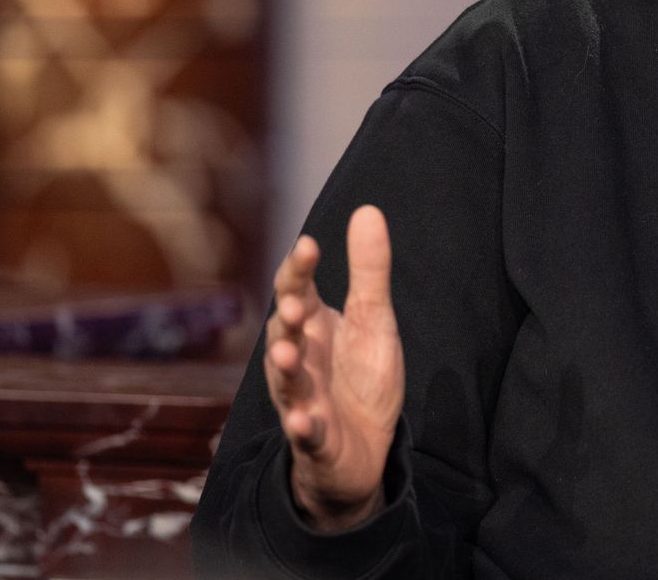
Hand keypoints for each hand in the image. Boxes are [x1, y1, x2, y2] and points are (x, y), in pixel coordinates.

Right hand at [264, 204, 404, 530]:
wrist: (360, 447)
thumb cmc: (359, 376)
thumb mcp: (373, 319)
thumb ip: (369, 270)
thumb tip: (367, 209)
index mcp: (311, 325)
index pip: (297, 290)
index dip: (300, 269)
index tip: (309, 244)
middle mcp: (298, 359)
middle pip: (284, 334)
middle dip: (285, 320)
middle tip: (293, 304)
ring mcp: (302, 399)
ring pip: (288, 382)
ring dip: (286, 369)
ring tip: (286, 355)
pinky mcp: (314, 438)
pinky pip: (306, 433)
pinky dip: (302, 426)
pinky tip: (302, 420)